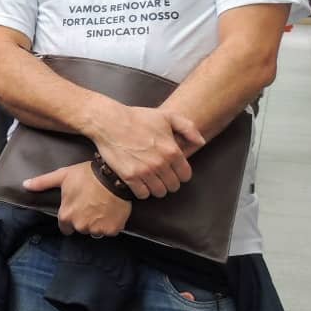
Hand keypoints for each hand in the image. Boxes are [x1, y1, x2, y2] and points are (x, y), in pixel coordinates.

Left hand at [24, 162, 130, 236]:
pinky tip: (111, 211)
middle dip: (83, 219)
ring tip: (101, 207)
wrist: (113, 176)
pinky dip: (111, 224)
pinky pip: (110, 230)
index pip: (64, 227)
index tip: (75, 209)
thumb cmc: (86, 175)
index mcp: (66, 216)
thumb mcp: (62, 175)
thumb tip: (24, 185)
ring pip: (95, 230)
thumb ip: (42, 183)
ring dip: (97, 223)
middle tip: (89, 204)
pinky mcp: (113, 229)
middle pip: (80, 228)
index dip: (69, 219)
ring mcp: (97, 229)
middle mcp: (80, 226)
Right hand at [89, 103, 204, 199]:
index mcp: (172, 150)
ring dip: (156, 187)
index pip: (185, 175)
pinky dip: (142, 190)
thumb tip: (201, 143)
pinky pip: (142, 194)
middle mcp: (160, 163)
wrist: (109, 121)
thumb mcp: (167, 116)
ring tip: (150, 178)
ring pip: (159, 192)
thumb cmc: (137, 117)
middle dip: (168, 181)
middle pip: (173, 186)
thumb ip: (188, 128)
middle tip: (160, 174)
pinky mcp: (129, 176)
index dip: (179, 173)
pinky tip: (139, 181)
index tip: (172, 169)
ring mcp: (144, 171)